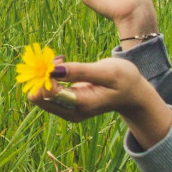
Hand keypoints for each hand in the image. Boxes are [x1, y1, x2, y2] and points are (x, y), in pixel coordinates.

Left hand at [29, 56, 171, 147]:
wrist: (133, 95)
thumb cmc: (123, 79)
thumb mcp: (106, 71)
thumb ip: (80, 71)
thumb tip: (54, 69)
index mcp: (82, 104)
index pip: (48, 92)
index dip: (47, 73)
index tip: (58, 59)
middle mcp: (71, 112)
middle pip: (39, 97)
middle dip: (42, 75)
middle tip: (58, 59)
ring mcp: (68, 112)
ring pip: (39, 96)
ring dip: (44, 76)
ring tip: (61, 61)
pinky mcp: (66, 108)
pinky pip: (47, 95)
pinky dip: (49, 80)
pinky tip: (62, 68)